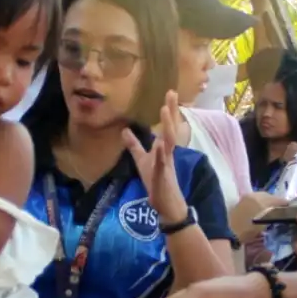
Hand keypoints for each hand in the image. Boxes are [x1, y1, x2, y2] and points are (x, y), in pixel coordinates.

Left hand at [124, 91, 188, 225]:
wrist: (166, 204)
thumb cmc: (156, 182)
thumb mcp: (142, 160)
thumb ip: (134, 145)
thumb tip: (124, 130)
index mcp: (164, 148)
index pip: (167, 125)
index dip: (169, 110)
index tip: (170, 92)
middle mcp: (168, 152)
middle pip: (171, 128)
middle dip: (172, 111)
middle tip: (172, 92)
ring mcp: (166, 163)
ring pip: (169, 142)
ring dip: (167, 127)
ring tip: (164, 110)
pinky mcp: (163, 176)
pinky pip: (163, 163)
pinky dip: (161, 154)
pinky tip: (160, 145)